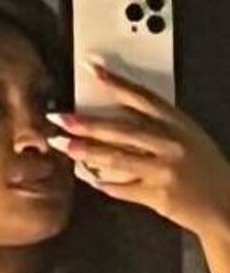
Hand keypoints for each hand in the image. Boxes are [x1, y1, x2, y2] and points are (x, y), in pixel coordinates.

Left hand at [46, 63, 229, 237]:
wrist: (227, 203)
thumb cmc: (203, 167)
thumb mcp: (187, 136)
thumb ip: (155, 125)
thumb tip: (113, 118)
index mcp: (177, 123)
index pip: (141, 97)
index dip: (114, 82)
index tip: (91, 70)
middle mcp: (170, 143)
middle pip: (121, 128)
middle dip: (86, 123)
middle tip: (60, 118)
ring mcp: (164, 170)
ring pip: (117, 158)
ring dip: (86, 152)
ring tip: (63, 146)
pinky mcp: (158, 195)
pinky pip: (122, 188)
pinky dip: (103, 183)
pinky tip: (87, 177)